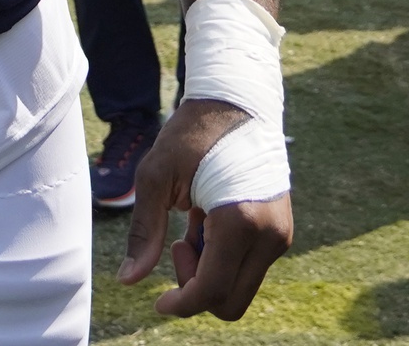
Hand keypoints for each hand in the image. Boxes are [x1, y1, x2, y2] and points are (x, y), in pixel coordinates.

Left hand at [120, 100, 292, 318]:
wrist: (238, 103)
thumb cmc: (192, 133)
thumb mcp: (156, 176)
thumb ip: (144, 232)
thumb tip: (128, 280)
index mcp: (240, 223)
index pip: (212, 291)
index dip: (182, 304)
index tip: (158, 300)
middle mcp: (269, 235)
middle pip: (230, 301)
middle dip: (196, 289)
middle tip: (176, 245)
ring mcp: (280, 235)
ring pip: (240, 286)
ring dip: (208, 271)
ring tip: (190, 224)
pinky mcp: (280, 231)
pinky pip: (249, 266)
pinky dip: (222, 257)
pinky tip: (205, 221)